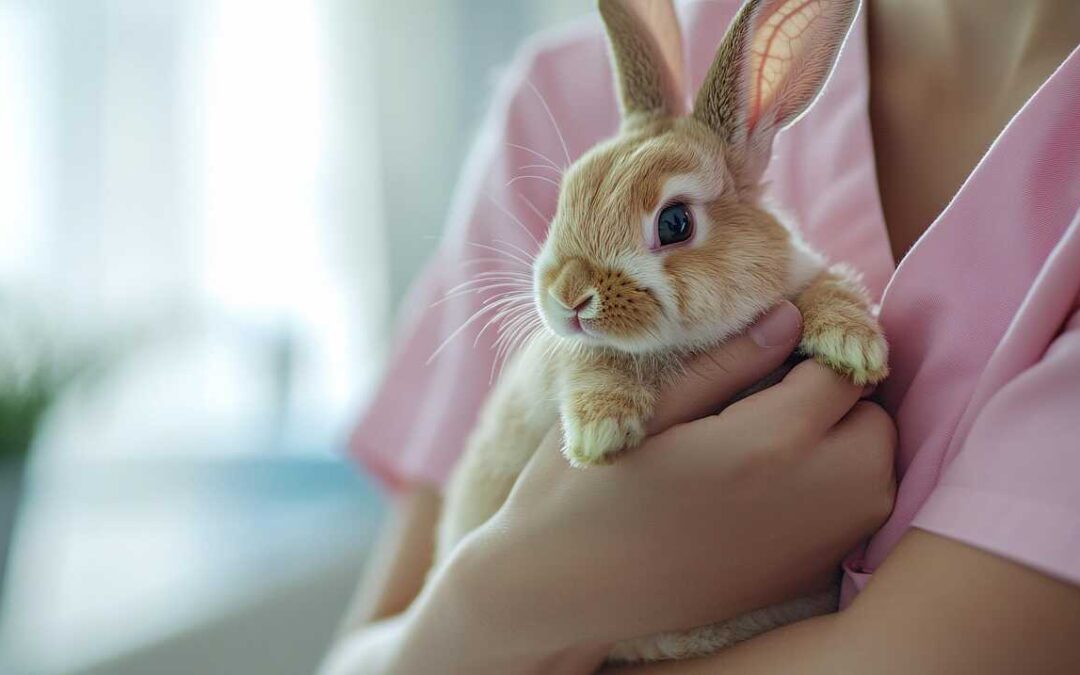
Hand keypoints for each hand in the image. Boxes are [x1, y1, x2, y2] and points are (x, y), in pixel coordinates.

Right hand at [393, 302, 896, 673]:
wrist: (561, 592)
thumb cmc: (585, 490)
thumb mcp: (647, 409)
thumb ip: (726, 363)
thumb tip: (789, 317)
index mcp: (766, 443)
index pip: (842, 370)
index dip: (817, 345)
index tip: (780, 343)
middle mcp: (808, 499)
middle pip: (876, 425)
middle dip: (840, 396)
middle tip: (777, 387)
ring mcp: (808, 548)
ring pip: (876, 476)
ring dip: (846, 444)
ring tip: (778, 431)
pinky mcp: (797, 580)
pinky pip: (853, 520)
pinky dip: (836, 490)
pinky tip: (773, 480)